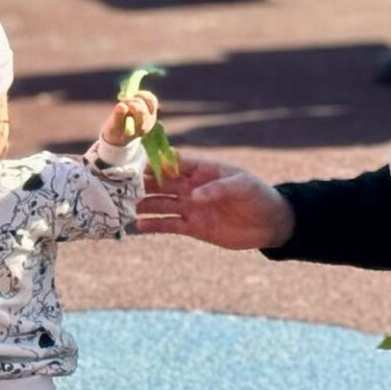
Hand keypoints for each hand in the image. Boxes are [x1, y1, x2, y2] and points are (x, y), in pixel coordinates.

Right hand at [102, 90, 157, 145]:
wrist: (120, 135)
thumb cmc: (115, 131)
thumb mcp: (114, 126)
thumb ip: (118, 116)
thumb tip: (121, 105)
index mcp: (141, 128)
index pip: (142, 113)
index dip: (132, 105)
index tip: (121, 102)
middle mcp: (149, 122)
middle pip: (146, 106)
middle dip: (133, 100)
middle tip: (122, 100)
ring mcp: (151, 115)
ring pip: (151, 100)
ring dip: (141, 95)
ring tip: (130, 96)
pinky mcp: (150, 110)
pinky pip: (151, 99)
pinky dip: (142, 94)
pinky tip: (134, 95)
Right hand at [135, 156, 294, 249]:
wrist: (270, 223)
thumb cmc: (258, 195)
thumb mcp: (242, 185)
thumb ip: (218, 188)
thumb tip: (193, 196)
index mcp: (203, 170)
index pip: (173, 163)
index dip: (155, 162)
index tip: (135, 163)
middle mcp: (192, 187)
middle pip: (161, 183)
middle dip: (142, 183)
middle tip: (121, 186)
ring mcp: (191, 207)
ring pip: (160, 203)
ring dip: (143, 204)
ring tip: (125, 206)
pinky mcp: (193, 227)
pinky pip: (169, 224)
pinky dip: (154, 225)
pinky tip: (139, 225)